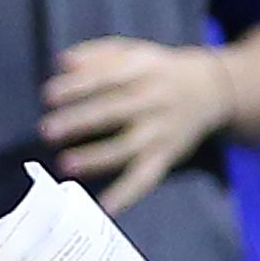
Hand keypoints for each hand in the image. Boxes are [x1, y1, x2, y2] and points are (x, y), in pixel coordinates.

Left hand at [42, 36, 234, 211]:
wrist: (212, 90)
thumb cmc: (156, 71)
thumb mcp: (133, 52)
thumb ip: (96, 55)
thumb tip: (62, 62)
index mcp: (143, 70)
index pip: (107, 77)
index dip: (78, 86)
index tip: (48, 95)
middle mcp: (154, 100)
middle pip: (114, 111)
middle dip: (80, 121)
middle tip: (47, 130)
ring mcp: (161, 131)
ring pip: (128, 147)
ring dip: (96, 157)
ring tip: (65, 164)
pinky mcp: (166, 156)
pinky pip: (146, 177)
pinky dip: (127, 195)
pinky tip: (105, 208)